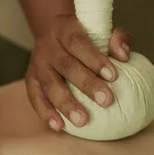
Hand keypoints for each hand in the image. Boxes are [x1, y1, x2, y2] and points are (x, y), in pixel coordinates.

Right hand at [26, 13, 131, 129]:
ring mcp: (36, 64)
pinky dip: (46, 113)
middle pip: (65, 65)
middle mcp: (47, 46)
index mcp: (64, 28)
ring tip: (82, 121)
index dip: (95, 59)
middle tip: (105, 101)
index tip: (113, 76)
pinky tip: (59, 126)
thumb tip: (123, 56)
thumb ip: (116, 38)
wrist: (51, 34)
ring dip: (65, 104)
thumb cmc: (83, 36)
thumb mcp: (100, 29)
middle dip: (86, 84)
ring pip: (49, 84)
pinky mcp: (30, 80)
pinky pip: (35, 98)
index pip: (79, 42)